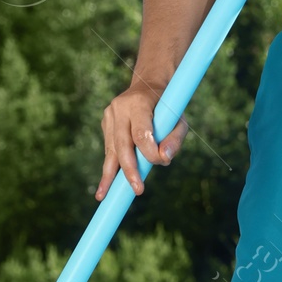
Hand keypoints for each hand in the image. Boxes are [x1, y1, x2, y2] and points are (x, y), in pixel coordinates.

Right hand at [98, 81, 187, 197]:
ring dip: (110, 175)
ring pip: (111, 150)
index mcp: (138, 102)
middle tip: (137, 189)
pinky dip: (110, 168)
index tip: (159, 163)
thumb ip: (175, 139)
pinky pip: (110, 150)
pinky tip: (104, 188)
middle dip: (129, 169)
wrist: (147, 85)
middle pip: (122, 144)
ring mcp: (109, 116)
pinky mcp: (105, 124)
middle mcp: (119, 108)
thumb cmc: (168, 106)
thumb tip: (165, 159)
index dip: (149, 151)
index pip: (141, 133)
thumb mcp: (179, 119)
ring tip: (103, 196)